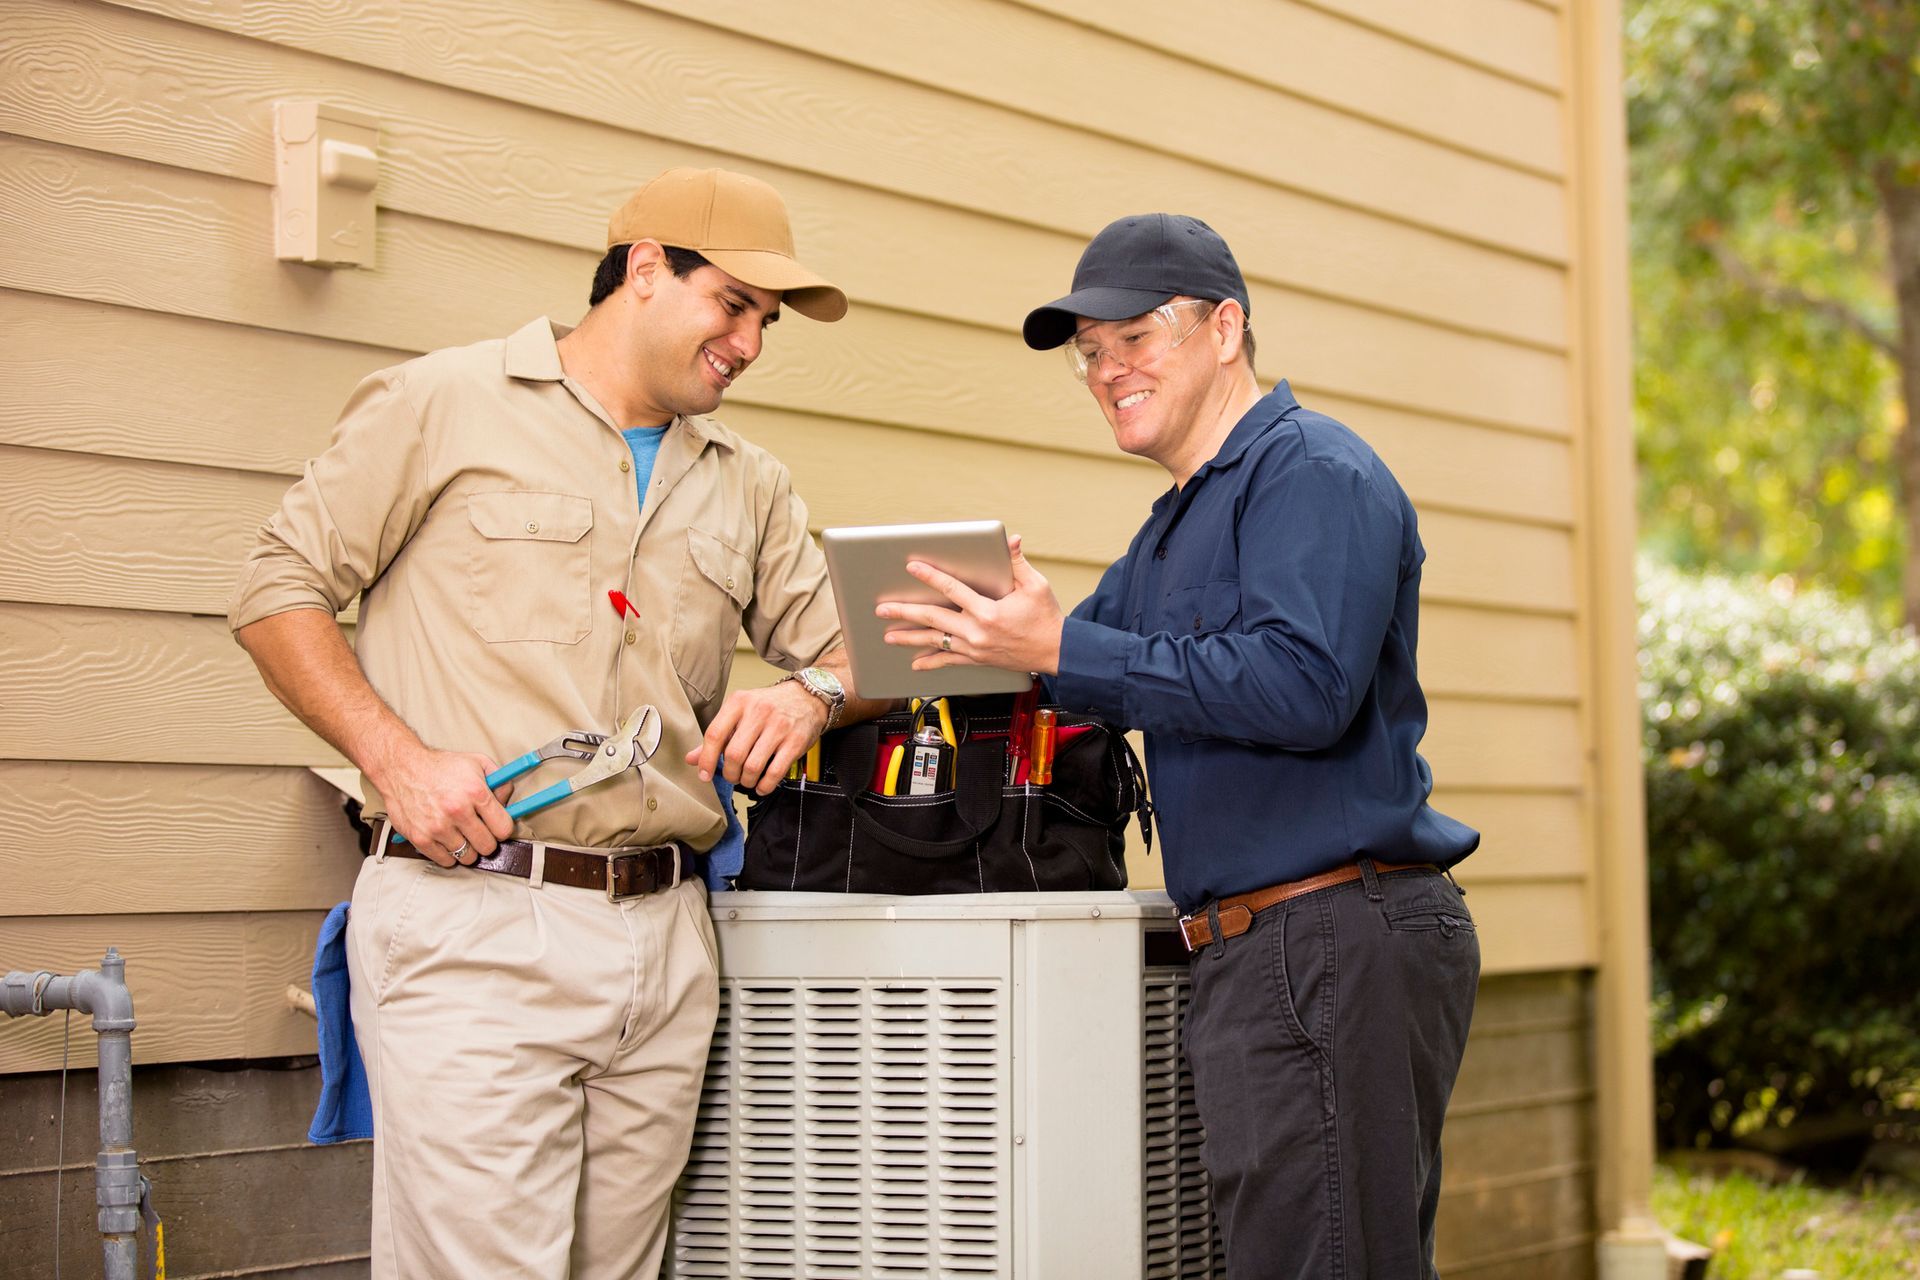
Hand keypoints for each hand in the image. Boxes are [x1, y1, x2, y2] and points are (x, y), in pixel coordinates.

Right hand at [374, 743, 513, 866]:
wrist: (401, 768)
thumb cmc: (440, 767)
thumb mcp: (477, 763)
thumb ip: (500, 782)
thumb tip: (508, 804)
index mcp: (475, 792)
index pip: (504, 829)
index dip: (502, 828)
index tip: (497, 826)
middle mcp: (457, 811)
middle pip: (487, 847)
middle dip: (486, 840)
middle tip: (479, 831)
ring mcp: (438, 827)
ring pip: (468, 856)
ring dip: (467, 848)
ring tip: (461, 834)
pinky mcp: (420, 838)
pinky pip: (446, 861)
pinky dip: (449, 854)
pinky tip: (447, 840)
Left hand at [685, 680, 828, 795]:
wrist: (807, 698)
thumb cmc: (769, 707)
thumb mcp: (741, 712)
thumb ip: (718, 735)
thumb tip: (692, 759)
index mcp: (739, 702)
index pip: (715, 734)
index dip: (707, 759)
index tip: (705, 775)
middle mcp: (758, 712)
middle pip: (734, 754)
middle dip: (730, 774)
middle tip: (732, 777)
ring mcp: (779, 727)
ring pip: (753, 766)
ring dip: (746, 781)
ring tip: (747, 780)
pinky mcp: (795, 742)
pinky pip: (775, 772)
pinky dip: (765, 785)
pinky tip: (762, 786)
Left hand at [876, 534, 1064, 676]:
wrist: (1056, 652)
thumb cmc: (1046, 617)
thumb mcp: (1035, 586)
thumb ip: (1018, 563)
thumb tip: (1012, 539)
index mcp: (989, 611)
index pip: (953, 589)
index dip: (931, 576)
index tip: (912, 567)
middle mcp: (977, 632)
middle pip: (933, 619)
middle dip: (905, 612)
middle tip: (883, 608)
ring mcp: (975, 649)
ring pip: (935, 641)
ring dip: (910, 638)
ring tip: (888, 635)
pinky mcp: (978, 660)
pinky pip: (949, 661)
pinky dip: (931, 662)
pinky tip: (915, 664)